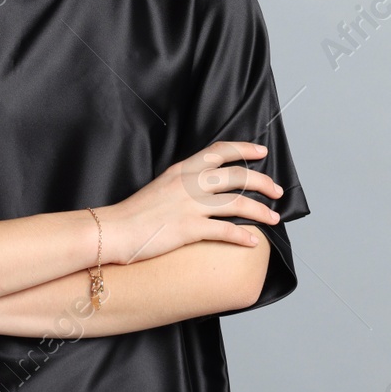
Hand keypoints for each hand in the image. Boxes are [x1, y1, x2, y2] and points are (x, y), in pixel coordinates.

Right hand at [96, 141, 283, 263]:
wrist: (113, 230)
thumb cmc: (133, 213)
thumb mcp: (160, 186)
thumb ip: (183, 182)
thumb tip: (204, 187)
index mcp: (182, 170)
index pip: (219, 151)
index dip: (244, 149)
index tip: (261, 152)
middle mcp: (189, 183)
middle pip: (236, 176)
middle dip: (262, 182)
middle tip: (277, 191)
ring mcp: (189, 206)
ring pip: (237, 203)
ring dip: (261, 210)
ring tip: (274, 218)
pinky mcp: (188, 229)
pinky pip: (225, 231)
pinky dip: (243, 237)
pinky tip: (253, 242)